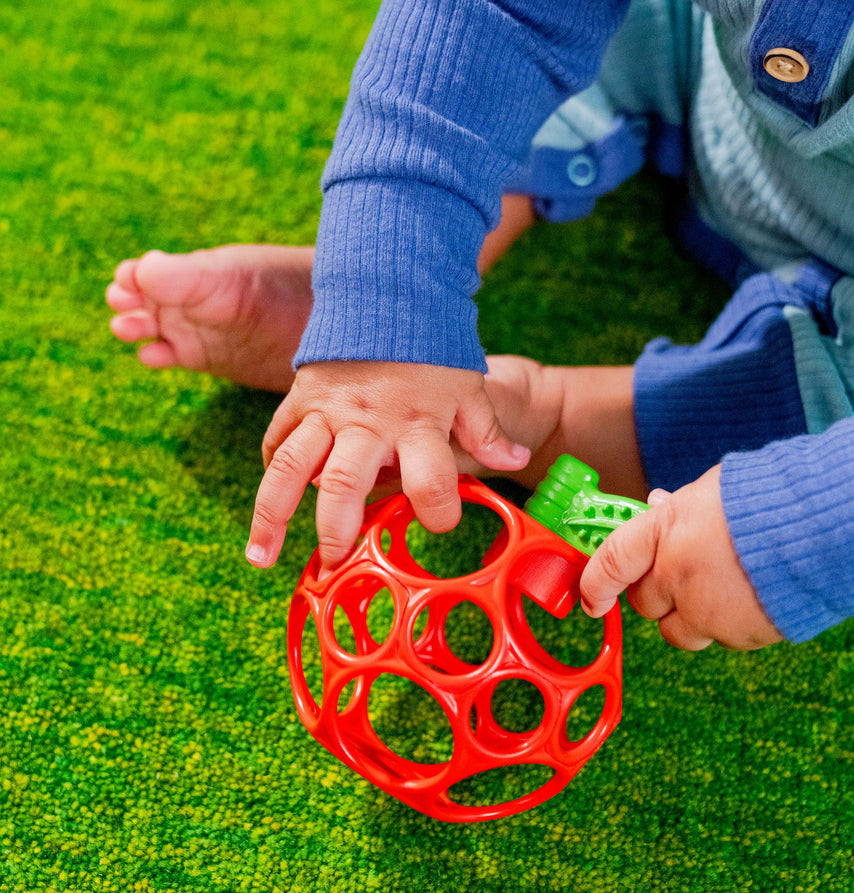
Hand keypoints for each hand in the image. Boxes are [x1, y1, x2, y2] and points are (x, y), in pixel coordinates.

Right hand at [247, 361, 529, 569]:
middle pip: (346, 482)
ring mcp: (327, 410)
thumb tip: (518, 459)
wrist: (388, 292)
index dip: (439, 508)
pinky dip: (270, 472)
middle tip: (333, 566)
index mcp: (417, 422)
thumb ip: (486, 430)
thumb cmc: (432, 349)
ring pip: (291, 467)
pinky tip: (266, 511)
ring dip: (272, 514)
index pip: (431, 477)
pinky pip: (277, 439)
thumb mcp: (468, 387)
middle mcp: (368, 421)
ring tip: (262, 558)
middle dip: (336, 529)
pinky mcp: (300, 398)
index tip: (439, 524)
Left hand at [578, 465, 782, 650]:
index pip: (611, 562)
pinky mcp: (740, 635)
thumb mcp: (712, 490)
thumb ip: (678, 509)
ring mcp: (708, 611)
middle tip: (682, 575)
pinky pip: (720, 639)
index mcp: (666, 530)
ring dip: (688, 617)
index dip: (595, 585)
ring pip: (678, 632)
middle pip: (645, 604)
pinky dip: (727, 625)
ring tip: (720, 590)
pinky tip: (752, 598)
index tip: (592, 600)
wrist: (829, 528)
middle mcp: (679, 575)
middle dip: (657, 594)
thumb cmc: (773, 498)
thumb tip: (656, 508)